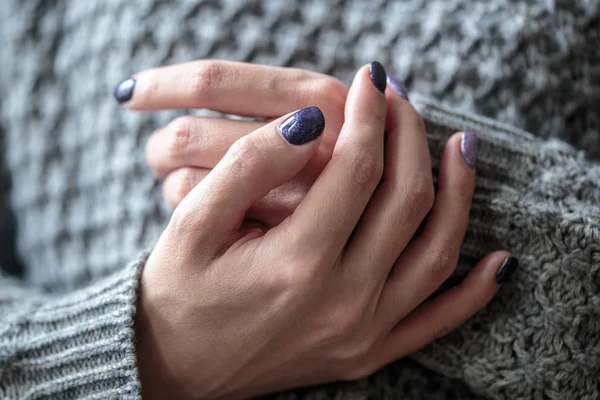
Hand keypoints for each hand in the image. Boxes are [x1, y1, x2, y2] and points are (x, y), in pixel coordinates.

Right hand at [133, 64, 511, 398]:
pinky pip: (439, 320)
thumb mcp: (191, 224)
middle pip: (405, 199)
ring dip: (457, 193)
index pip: (355, 168)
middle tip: (402, 100)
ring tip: (461, 147)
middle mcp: (341, 300)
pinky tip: (496, 259)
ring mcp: (362, 332)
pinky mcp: (368, 352)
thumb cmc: (177, 293)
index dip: (367, 115)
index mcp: (295, 263)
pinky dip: (474, 289)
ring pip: (437, 251)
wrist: (175, 367)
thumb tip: (307, 123)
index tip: (370, 80)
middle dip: (410, 137)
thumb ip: (248, 166)